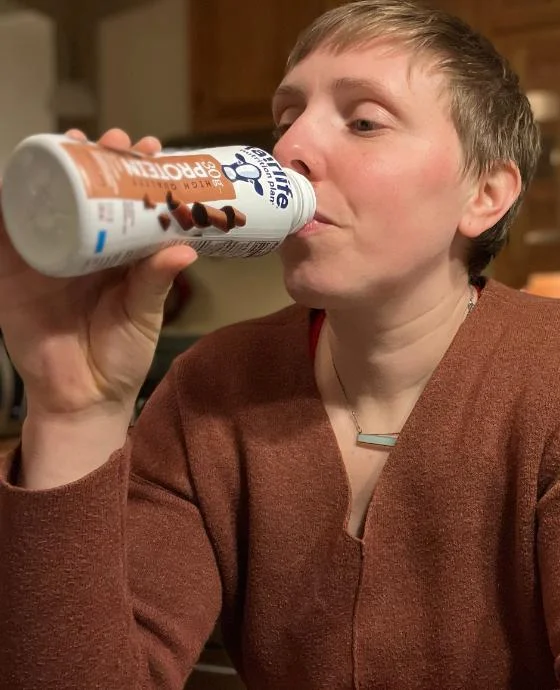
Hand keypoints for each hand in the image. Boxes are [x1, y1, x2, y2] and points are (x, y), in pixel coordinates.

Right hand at [0, 128, 198, 420]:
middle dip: (99, 159)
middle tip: (117, 140)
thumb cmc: (120, 354)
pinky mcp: (12, 270)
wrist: (82, 396)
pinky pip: (4, 230)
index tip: (154, 149)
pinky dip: (6, 201)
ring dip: (55, 168)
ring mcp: (46, 254)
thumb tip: (187, 249)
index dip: (137, 173)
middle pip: (86, 191)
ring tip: (74, 143)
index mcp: (118, 253)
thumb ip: (157, 281)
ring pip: (46, 200)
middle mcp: (83, 246)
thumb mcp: (144, 313)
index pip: (127, 202)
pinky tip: (16, 174)